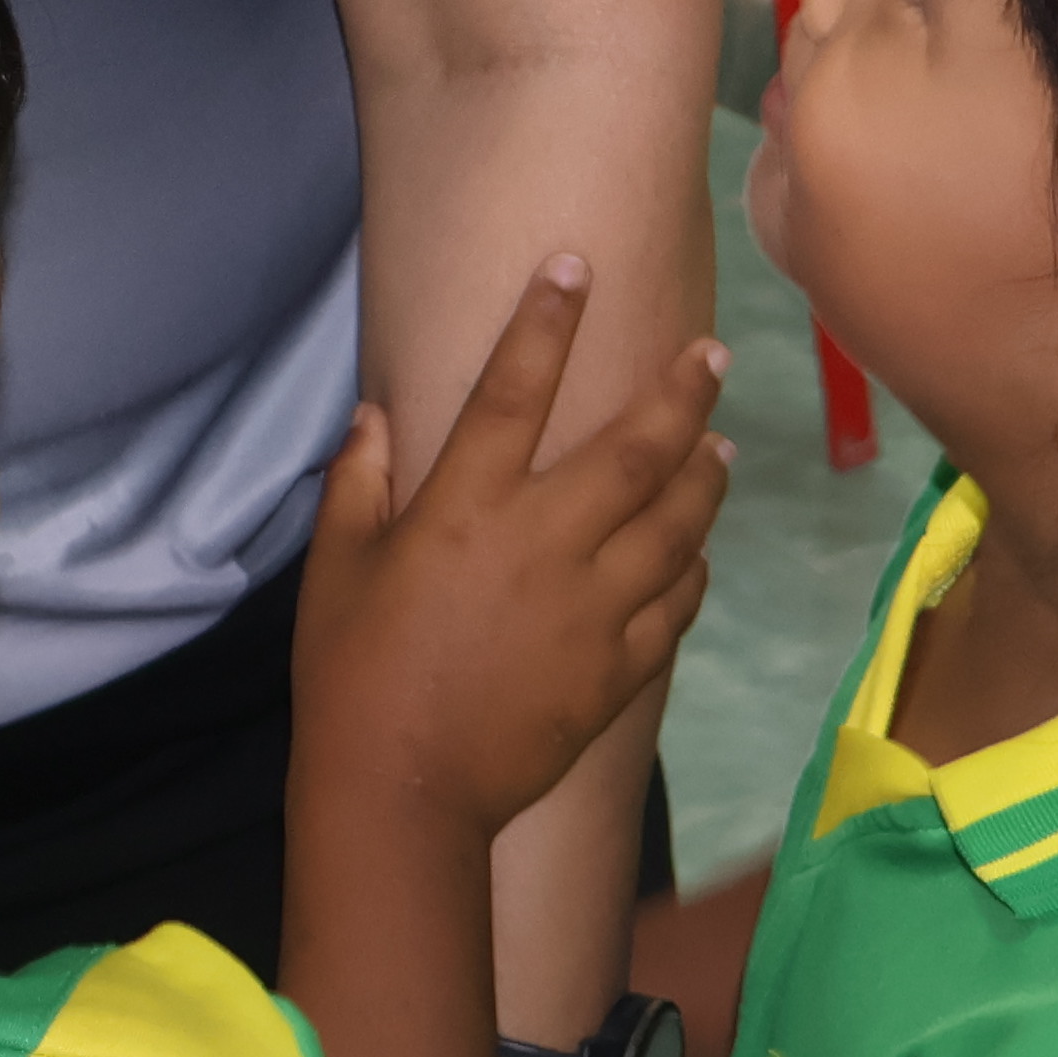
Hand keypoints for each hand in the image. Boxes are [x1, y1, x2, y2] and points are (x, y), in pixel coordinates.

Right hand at [295, 256, 730, 840]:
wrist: (403, 790)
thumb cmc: (353, 670)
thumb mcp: (337, 566)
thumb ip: (360, 482)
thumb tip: (376, 414)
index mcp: (467, 507)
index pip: (514, 388)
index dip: (546, 321)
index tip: (575, 266)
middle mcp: (543, 542)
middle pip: (633, 449)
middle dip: (680, 394)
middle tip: (712, 354)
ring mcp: (592, 607)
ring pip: (674, 524)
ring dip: (703, 477)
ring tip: (721, 447)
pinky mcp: (617, 669)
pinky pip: (676, 605)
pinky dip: (693, 569)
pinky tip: (697, 551)